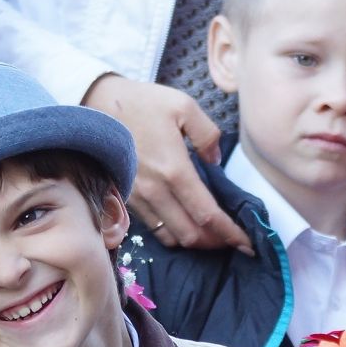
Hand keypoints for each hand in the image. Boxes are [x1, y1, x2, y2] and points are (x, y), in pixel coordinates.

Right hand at [83, 74, 252, 254]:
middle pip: (191, 235)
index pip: (207, 215)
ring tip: (212, 235)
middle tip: (233, 239)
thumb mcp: (184, 106)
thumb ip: (208, 134)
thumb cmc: (143, 103)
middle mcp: (155, 191)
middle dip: (215, 242)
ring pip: (171, 237)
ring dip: (194, 241)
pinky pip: (154, 228)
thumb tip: (216, 161)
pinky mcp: (127, 199)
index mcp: (174, 170)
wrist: (98, 105)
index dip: (230, 233)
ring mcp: (138, 198)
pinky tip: (186, 224)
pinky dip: (174, 233)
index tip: (247, 244)